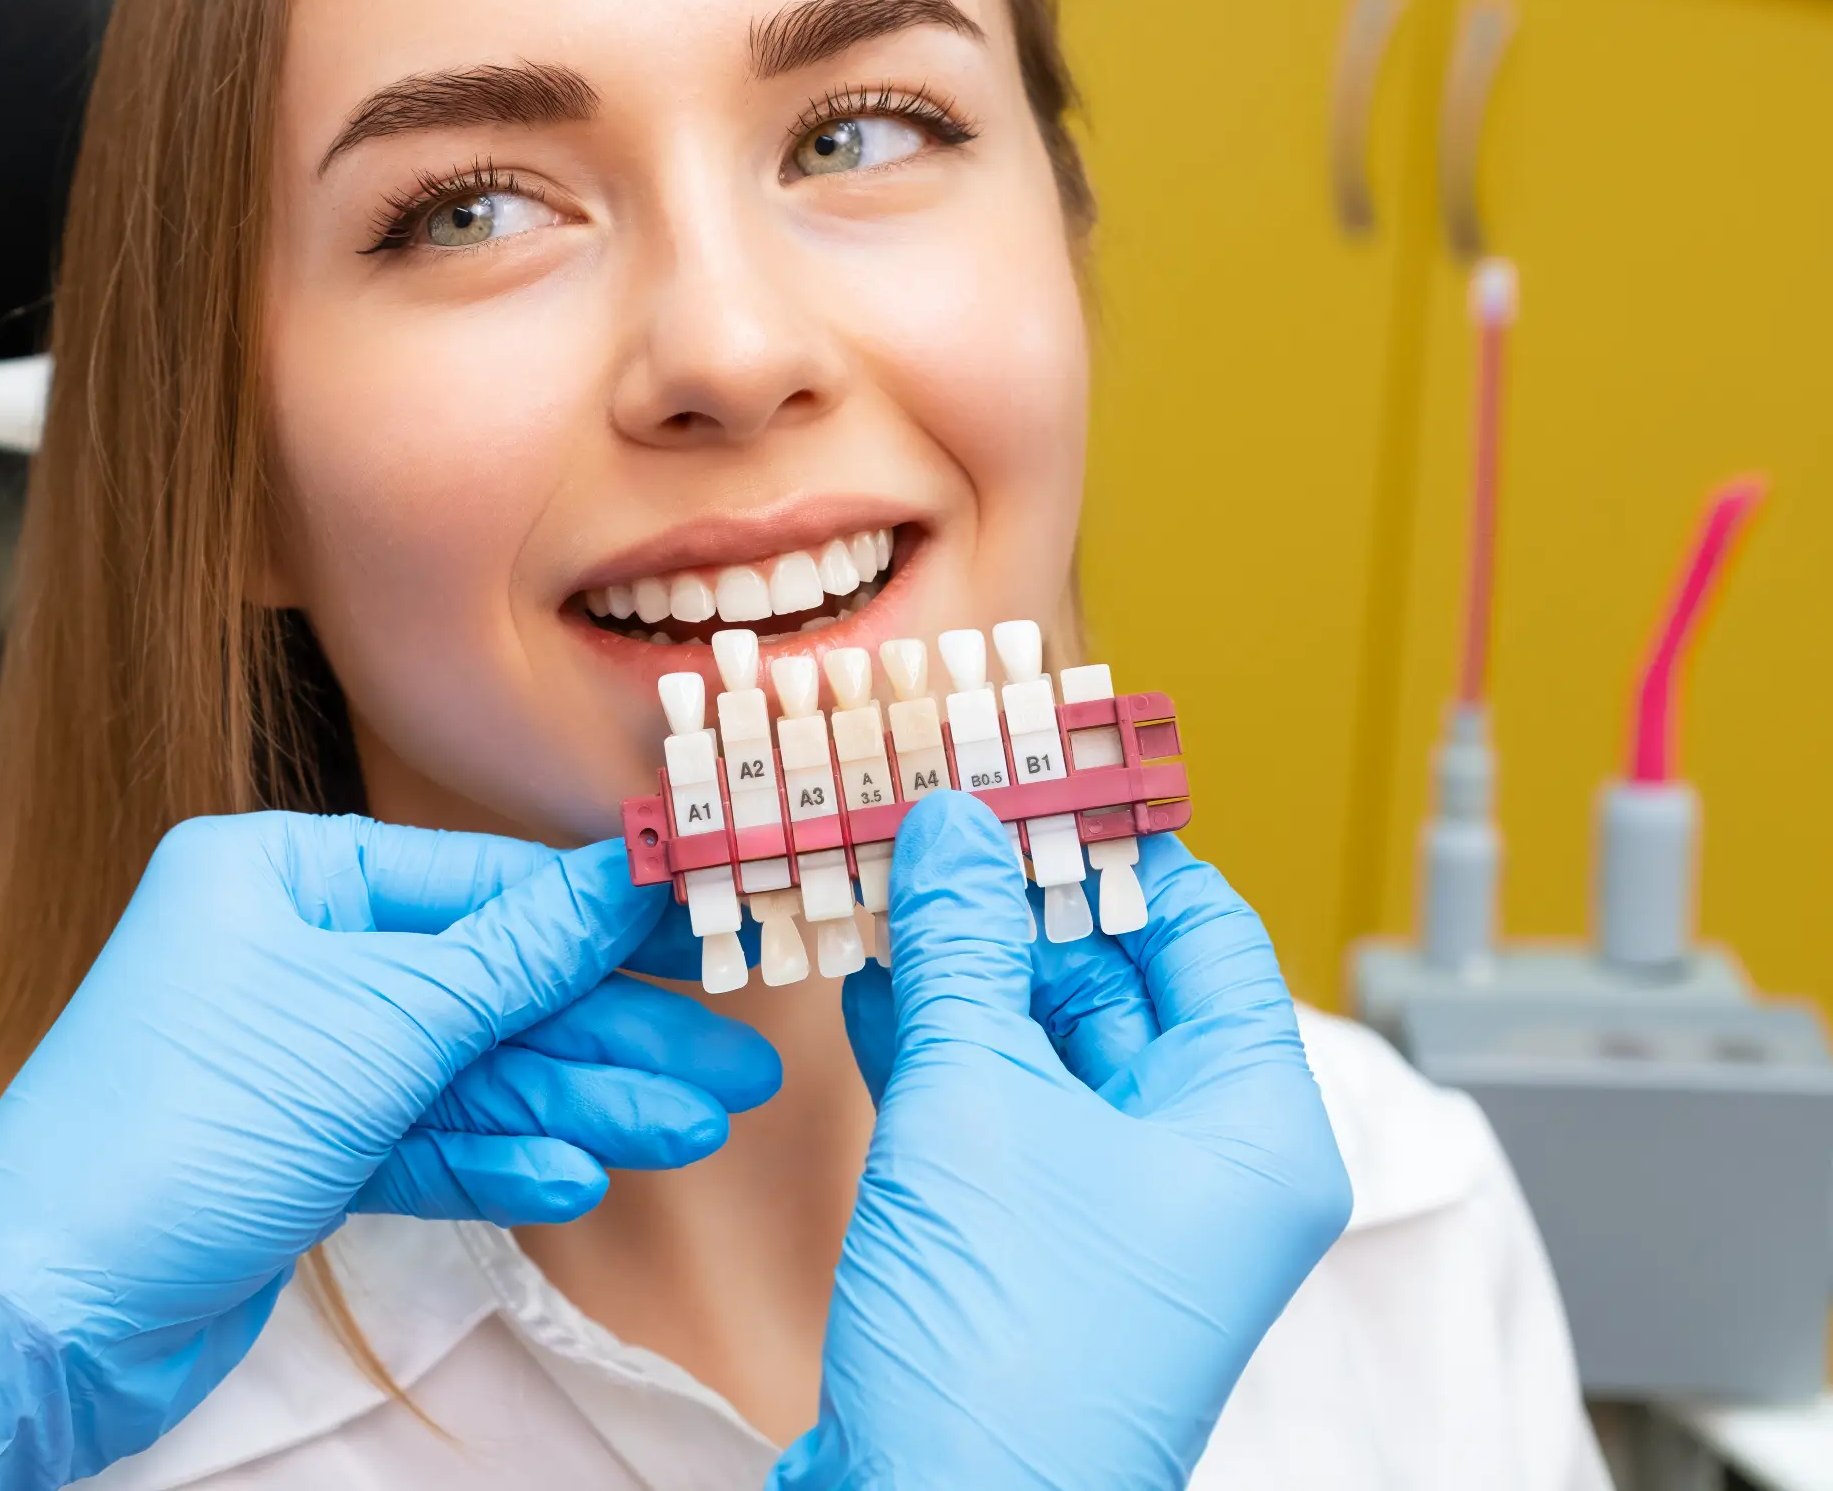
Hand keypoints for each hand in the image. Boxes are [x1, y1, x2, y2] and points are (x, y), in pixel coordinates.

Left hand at [0, 811, 778, 1490]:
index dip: (597, 915)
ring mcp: (287, 1058)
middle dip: (607, 1032)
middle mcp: (279, 951)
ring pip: (463, 1072)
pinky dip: (496, 1159)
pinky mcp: (292, 1155)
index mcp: (274, 874)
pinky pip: (420, 1142)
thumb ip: (510, 958)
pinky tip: (579, 1175)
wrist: (47, 1313)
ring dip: (574, 1102)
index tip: (709, 928)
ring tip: (689, 1129)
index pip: (474, 880)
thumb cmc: (175, 1135)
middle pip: (482, 984)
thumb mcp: (373, 1027)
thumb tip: (621, 876)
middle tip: (735, 1070)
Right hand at [778, 793, 1351, 1490]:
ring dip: (955, 957)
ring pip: (1036, 1035)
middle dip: (1010, 890)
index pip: (1201, 927)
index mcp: (1251, 1125)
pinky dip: (928, 1032)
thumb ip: (960, 952)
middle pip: (1113, 974)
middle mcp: (1199, 1161)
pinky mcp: (1026, 1239)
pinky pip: (990, 1100)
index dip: (1114, 835)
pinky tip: (858, 966)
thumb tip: (955, 825)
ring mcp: (1111, 1206)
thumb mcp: (975, 1107)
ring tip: (875, 864)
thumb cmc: (1009, 1350)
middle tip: (926, 801)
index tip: (1029, 758)